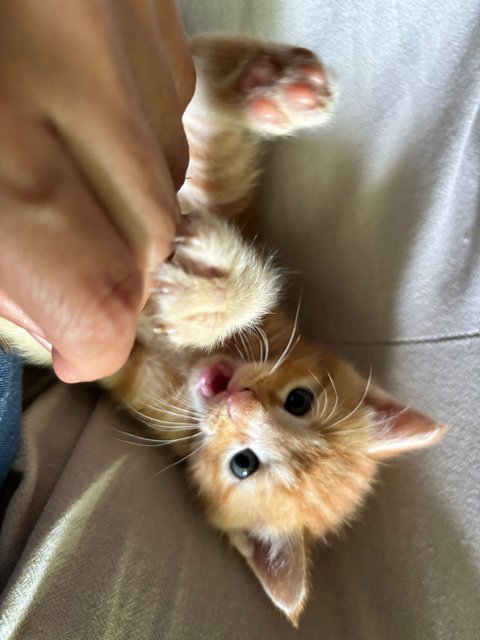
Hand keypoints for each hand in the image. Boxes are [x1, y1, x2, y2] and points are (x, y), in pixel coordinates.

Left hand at [0, 0, 194, 381]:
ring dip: (121, 200)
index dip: (91, 342)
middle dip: (108, 271)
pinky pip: (166, 108)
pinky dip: (131, 134)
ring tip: (52, 159)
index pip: (98, 302)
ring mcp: (124, 28)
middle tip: (52, 255)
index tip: (70, 341)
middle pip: (148, 245)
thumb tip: (53, 321)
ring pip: (167, 177)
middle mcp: (75, 84)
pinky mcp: (150, 0)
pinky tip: (74, 97)